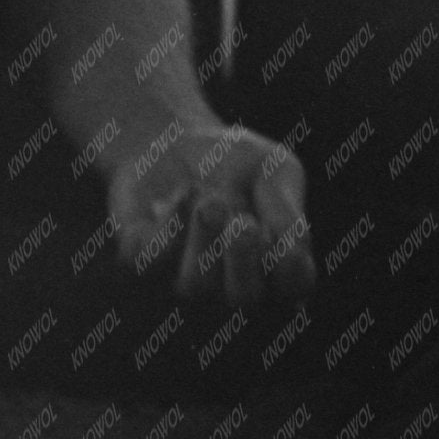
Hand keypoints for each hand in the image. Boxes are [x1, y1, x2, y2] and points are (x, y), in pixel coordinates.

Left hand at [108, 121, 316, 310]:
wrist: (176, 138)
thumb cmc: (236, 161)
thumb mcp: (274, 168)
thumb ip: (287, 209)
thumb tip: (295, 252)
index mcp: (275, 264)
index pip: (294, 286)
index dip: (290, 267)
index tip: (279, 229)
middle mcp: (232, 282)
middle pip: (245, 300)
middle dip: (243, 263)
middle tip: (243, 226)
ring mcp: (186, 276)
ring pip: (195, 287)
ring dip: (205, 241)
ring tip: (210, 202)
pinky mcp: (144, 259)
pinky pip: (153, 261)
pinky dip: (171, 226)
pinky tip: (184, 194)